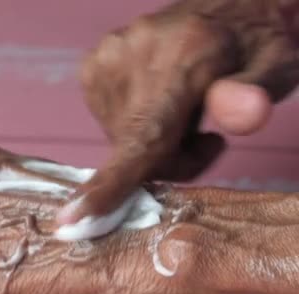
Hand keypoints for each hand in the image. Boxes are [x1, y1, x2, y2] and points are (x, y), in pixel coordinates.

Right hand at [57, 0, 298, 238]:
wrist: (224, 9)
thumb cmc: (254, 47)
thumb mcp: (277, 65)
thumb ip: (256, 91)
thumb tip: (243, 114)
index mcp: (185, 54)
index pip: (144, 133)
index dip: (110, 183)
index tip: (70, 218)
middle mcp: (134, 53)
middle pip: (134, 148)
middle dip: (167, 161)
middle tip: (203, 140)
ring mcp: (107, 57)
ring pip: (119, 139)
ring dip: (149, 143)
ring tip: (181, 113)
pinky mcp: (93, 65)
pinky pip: (108, 121)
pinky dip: (132, 124)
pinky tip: (155, 100)